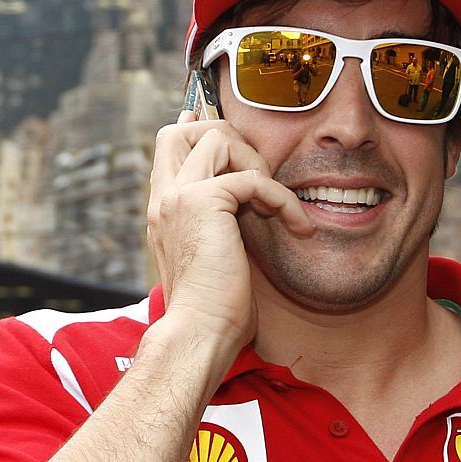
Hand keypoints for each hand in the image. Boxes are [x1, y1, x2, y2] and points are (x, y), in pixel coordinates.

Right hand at [146, 111, 312, 353]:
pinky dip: (282, 199)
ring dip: (255, 163)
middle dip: (227, 137)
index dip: (198, 129)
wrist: (200, 332)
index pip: (168, 146)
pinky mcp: (203, 202)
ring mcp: (178, 197)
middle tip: (257, 174)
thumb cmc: (214, 310)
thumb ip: (221, 225)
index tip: (226, 130)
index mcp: (163, 209)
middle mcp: (164, 198)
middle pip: (182, 129)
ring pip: (216, 138)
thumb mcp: (215, 257)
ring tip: (273, 204)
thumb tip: (244, 207)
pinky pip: (253, 178)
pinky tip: (297, 226)